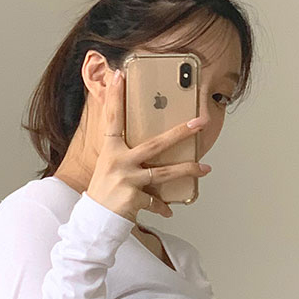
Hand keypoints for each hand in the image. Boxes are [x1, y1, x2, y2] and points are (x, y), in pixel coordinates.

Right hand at [86, 66, 210, 222]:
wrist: (93, 222)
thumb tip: (149, 147)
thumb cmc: (104, 193)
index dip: (115, 97)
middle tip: (199, 122)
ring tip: (204, 168)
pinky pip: (155, 201)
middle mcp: (119, 163)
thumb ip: (125, 155)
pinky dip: (163, 206)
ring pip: (164, 173)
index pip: (113, 119)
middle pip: (155, 144)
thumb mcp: (108, 168)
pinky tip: (169, 210)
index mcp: (110, 151)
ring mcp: (127, 181)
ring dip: (187, 170)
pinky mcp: (133, 199)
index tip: (120, 76)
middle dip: (180, 133)